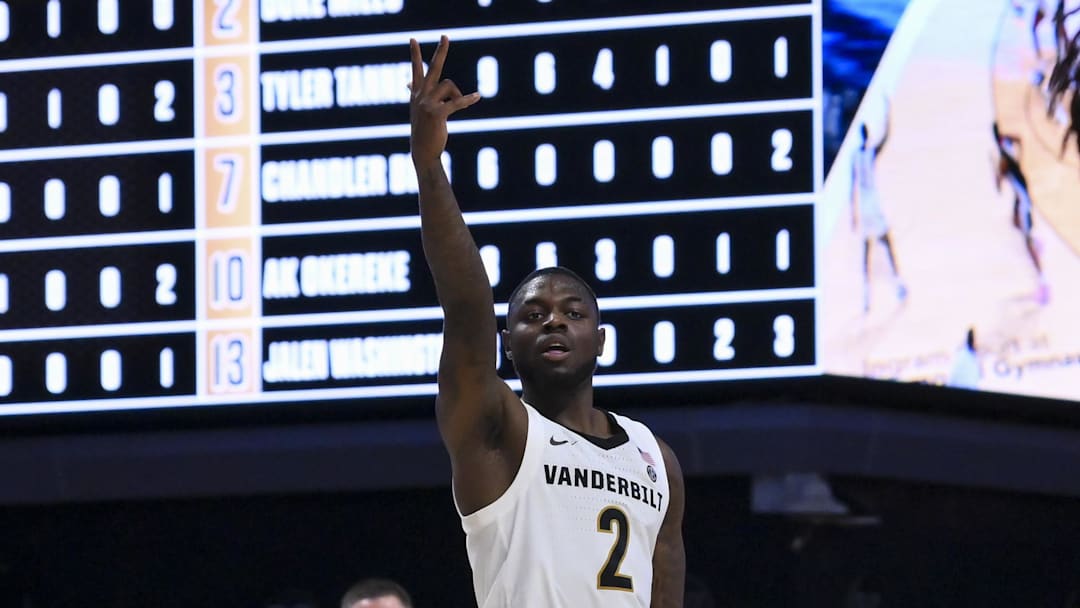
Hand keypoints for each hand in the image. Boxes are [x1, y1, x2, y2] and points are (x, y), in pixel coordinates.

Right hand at [409, 36, 480, 167]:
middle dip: (440, 51)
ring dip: (458, 94)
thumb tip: (408, 83)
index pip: (416, 70)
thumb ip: (415, 94)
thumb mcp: (417, 109)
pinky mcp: (437, 114)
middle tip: (445, 36)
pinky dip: (468, 99)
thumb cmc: (423, 131)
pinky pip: (456, 102)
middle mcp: (420, 96)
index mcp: (416, 94)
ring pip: (449, 86)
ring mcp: (427, 104)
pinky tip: (477, 96)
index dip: (415, 54)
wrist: (423, 152)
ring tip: (461, 103)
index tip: (413, 39)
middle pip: (433, 68)